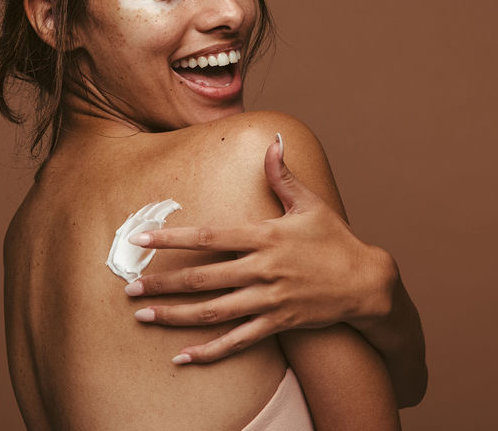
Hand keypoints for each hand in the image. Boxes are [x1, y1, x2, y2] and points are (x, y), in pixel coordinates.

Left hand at [125, 134, 400, 363]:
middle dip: (163, 282)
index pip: (209, 237)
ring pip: (214, 311)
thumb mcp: (310, 204)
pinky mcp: (278, 323)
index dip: (173, 238)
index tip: (142, 237)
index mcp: (265, 236)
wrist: (368, 283)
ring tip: (144, 316)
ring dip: (176, 315)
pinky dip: (209, 351)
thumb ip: (282, 175)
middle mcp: (263, 269)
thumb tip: (273, 140)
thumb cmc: (335, 239)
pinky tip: (182, 356)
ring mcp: (270, 299)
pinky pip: (238, 341)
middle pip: (203, 278)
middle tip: (130, 286)